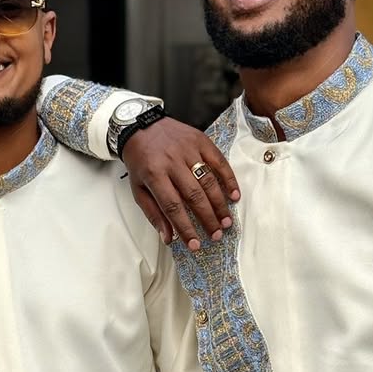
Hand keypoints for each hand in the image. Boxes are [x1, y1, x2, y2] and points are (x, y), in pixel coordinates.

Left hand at [121, 117, 239, 249]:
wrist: (140, 126)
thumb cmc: (140, 161)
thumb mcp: (138, 188)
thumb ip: (153, 213)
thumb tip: (169, 238)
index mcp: (154, 175)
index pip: (172, 207)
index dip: (185, 227)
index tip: (195, 244)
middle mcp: (172, 162)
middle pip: (194, 195)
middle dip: (207, 218)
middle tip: (216, 234)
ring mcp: (188, 150)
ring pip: (208, 180)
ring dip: (220, 203)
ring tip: (226, 221)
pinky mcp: (200, 140)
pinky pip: (219, 161)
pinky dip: (228, 179)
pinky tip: (234, 195)